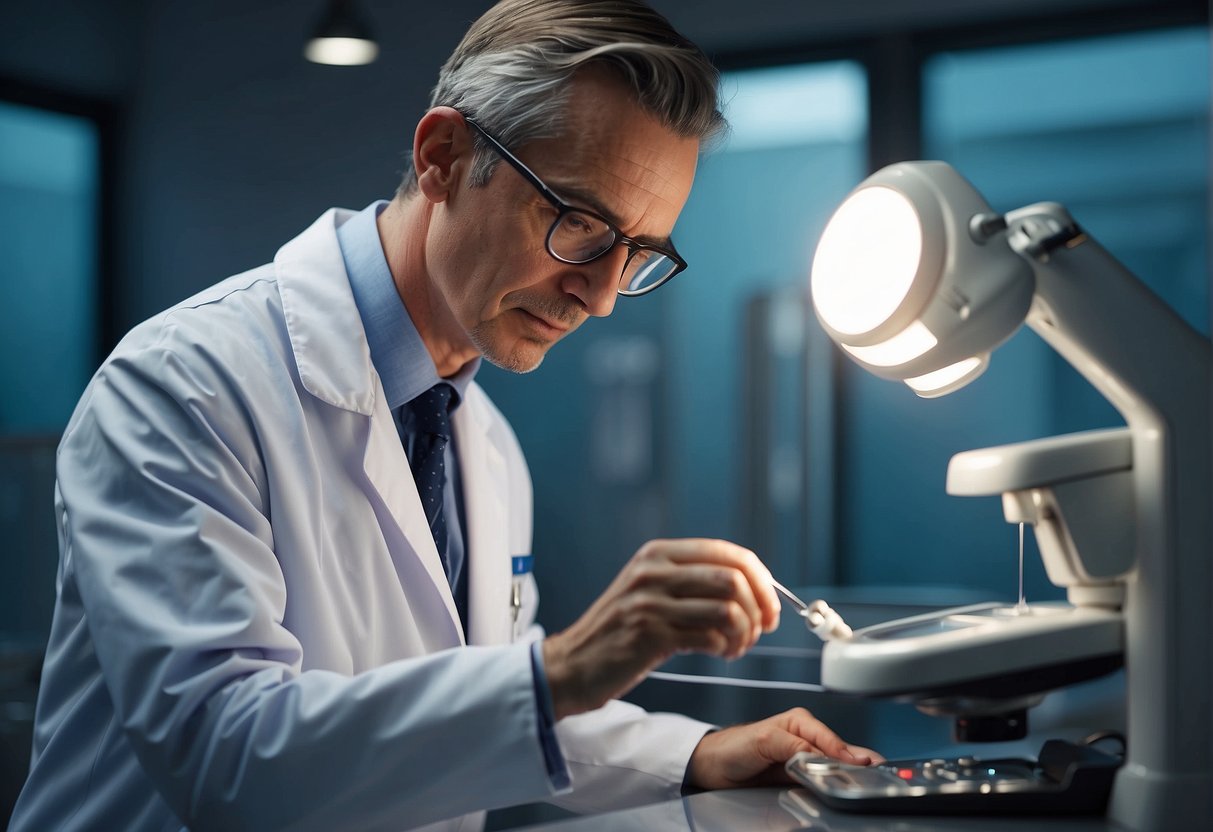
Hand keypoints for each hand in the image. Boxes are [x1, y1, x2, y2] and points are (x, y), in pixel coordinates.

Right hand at [542, 539, 778, 719]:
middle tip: (760, 630)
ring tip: (737, 646)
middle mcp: (654, 571)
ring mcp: (650, 602)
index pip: (728, 553)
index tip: (770, 606)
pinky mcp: (648, 635)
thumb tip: (751, 587)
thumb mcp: (649, 590)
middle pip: (733, 578)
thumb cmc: (618, 633)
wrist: (571, 665)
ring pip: (726, 609)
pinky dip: (726, 648)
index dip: (762, 579)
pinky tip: (720, 654)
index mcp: (658, 554)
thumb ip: (690, 581)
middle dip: (759, 607)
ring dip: (744, 632)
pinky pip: (709, 637)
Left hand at [685, 708, 884, 789]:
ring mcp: (804, 758)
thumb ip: (792, 745)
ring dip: (849, 773)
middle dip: (856, 762)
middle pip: (838, 751)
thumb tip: (818, 755)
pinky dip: (835, 783)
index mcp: (800, 722)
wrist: (713, 766)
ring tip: (869, 782)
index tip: (861, 765)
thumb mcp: (764, 739)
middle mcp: (806, 738)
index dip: (845, 753)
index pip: (829, 739)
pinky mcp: (799, 776)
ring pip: (834, 765)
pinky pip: (822, 779)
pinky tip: (847, 788)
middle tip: (876, 774)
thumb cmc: (734, 746)